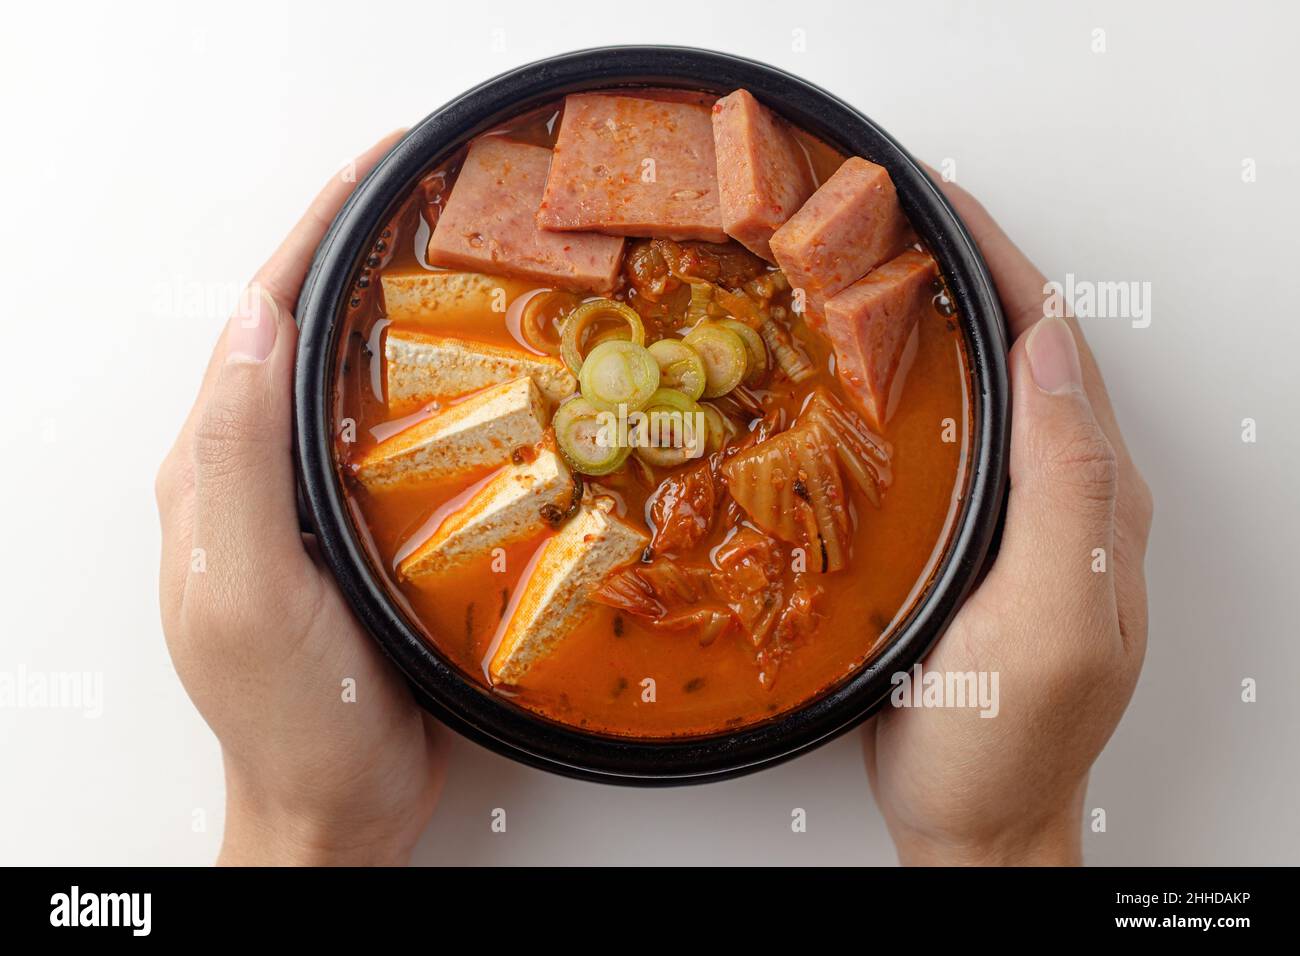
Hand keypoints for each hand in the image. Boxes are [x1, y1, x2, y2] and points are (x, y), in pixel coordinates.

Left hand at [155, 132, 447, 865]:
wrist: (335, 802)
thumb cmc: (287, 714)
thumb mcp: (243, 586)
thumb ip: (235, 456)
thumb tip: (253, 320)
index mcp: (214, 468)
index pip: (258, 319)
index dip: (313, 231)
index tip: (378, 167)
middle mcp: (258, 471)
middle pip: (305, 332)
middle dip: (362, 252)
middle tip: (437, 199)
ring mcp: (312, 501)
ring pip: (354, 380)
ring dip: (400, 312)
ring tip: (467, 265)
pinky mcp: (363, 530)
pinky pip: (397, 437)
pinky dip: (433, 388)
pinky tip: (480, 378)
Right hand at [863, 178, 1153, 864]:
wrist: (977, 817)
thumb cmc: (1007, 741)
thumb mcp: (1048, 621)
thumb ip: (1067, 490)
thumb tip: (1048, 353)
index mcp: (1098, 497)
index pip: (1055, 344)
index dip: (1002, 261)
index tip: (937, 201)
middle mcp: (1071, 494)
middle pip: (1028, 349)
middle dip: (970, 268)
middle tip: (893, 218)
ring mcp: (1026, 517)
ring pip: (992, 387)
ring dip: (946, 319)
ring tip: (878, 274)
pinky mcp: (979, 541)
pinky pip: (960, 439)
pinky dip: (922, 385)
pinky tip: (876, 380)